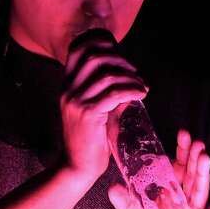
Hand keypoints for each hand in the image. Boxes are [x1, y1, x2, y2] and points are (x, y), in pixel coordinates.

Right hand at [59, 28, 148, 182]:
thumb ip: (109, 93)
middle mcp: (68, 89)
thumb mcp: (97, 110)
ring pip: (107, 74)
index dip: (100, 41)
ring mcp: (76, 101)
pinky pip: (114, 93)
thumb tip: (130, 80)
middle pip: (94, 55)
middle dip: (121, 59)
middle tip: (136, 73)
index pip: (78, 47)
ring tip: (142, 86)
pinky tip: (142, 94)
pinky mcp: (88, 114)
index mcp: (67, 84)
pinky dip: (132, 89)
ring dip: (131, 76)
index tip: (120, 51)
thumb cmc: (90, 140)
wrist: (78, 167)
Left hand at [108, 128, 209, 208]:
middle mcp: (183, 206)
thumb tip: (113, 188)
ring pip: (199, 193)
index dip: (180, 154)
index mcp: (169, 201)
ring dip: (203, 176)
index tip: (182, 136)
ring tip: (205, 158)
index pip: (176, 172)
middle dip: (193, 159)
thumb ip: (128, 208)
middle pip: (190, 178)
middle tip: (195, 141)